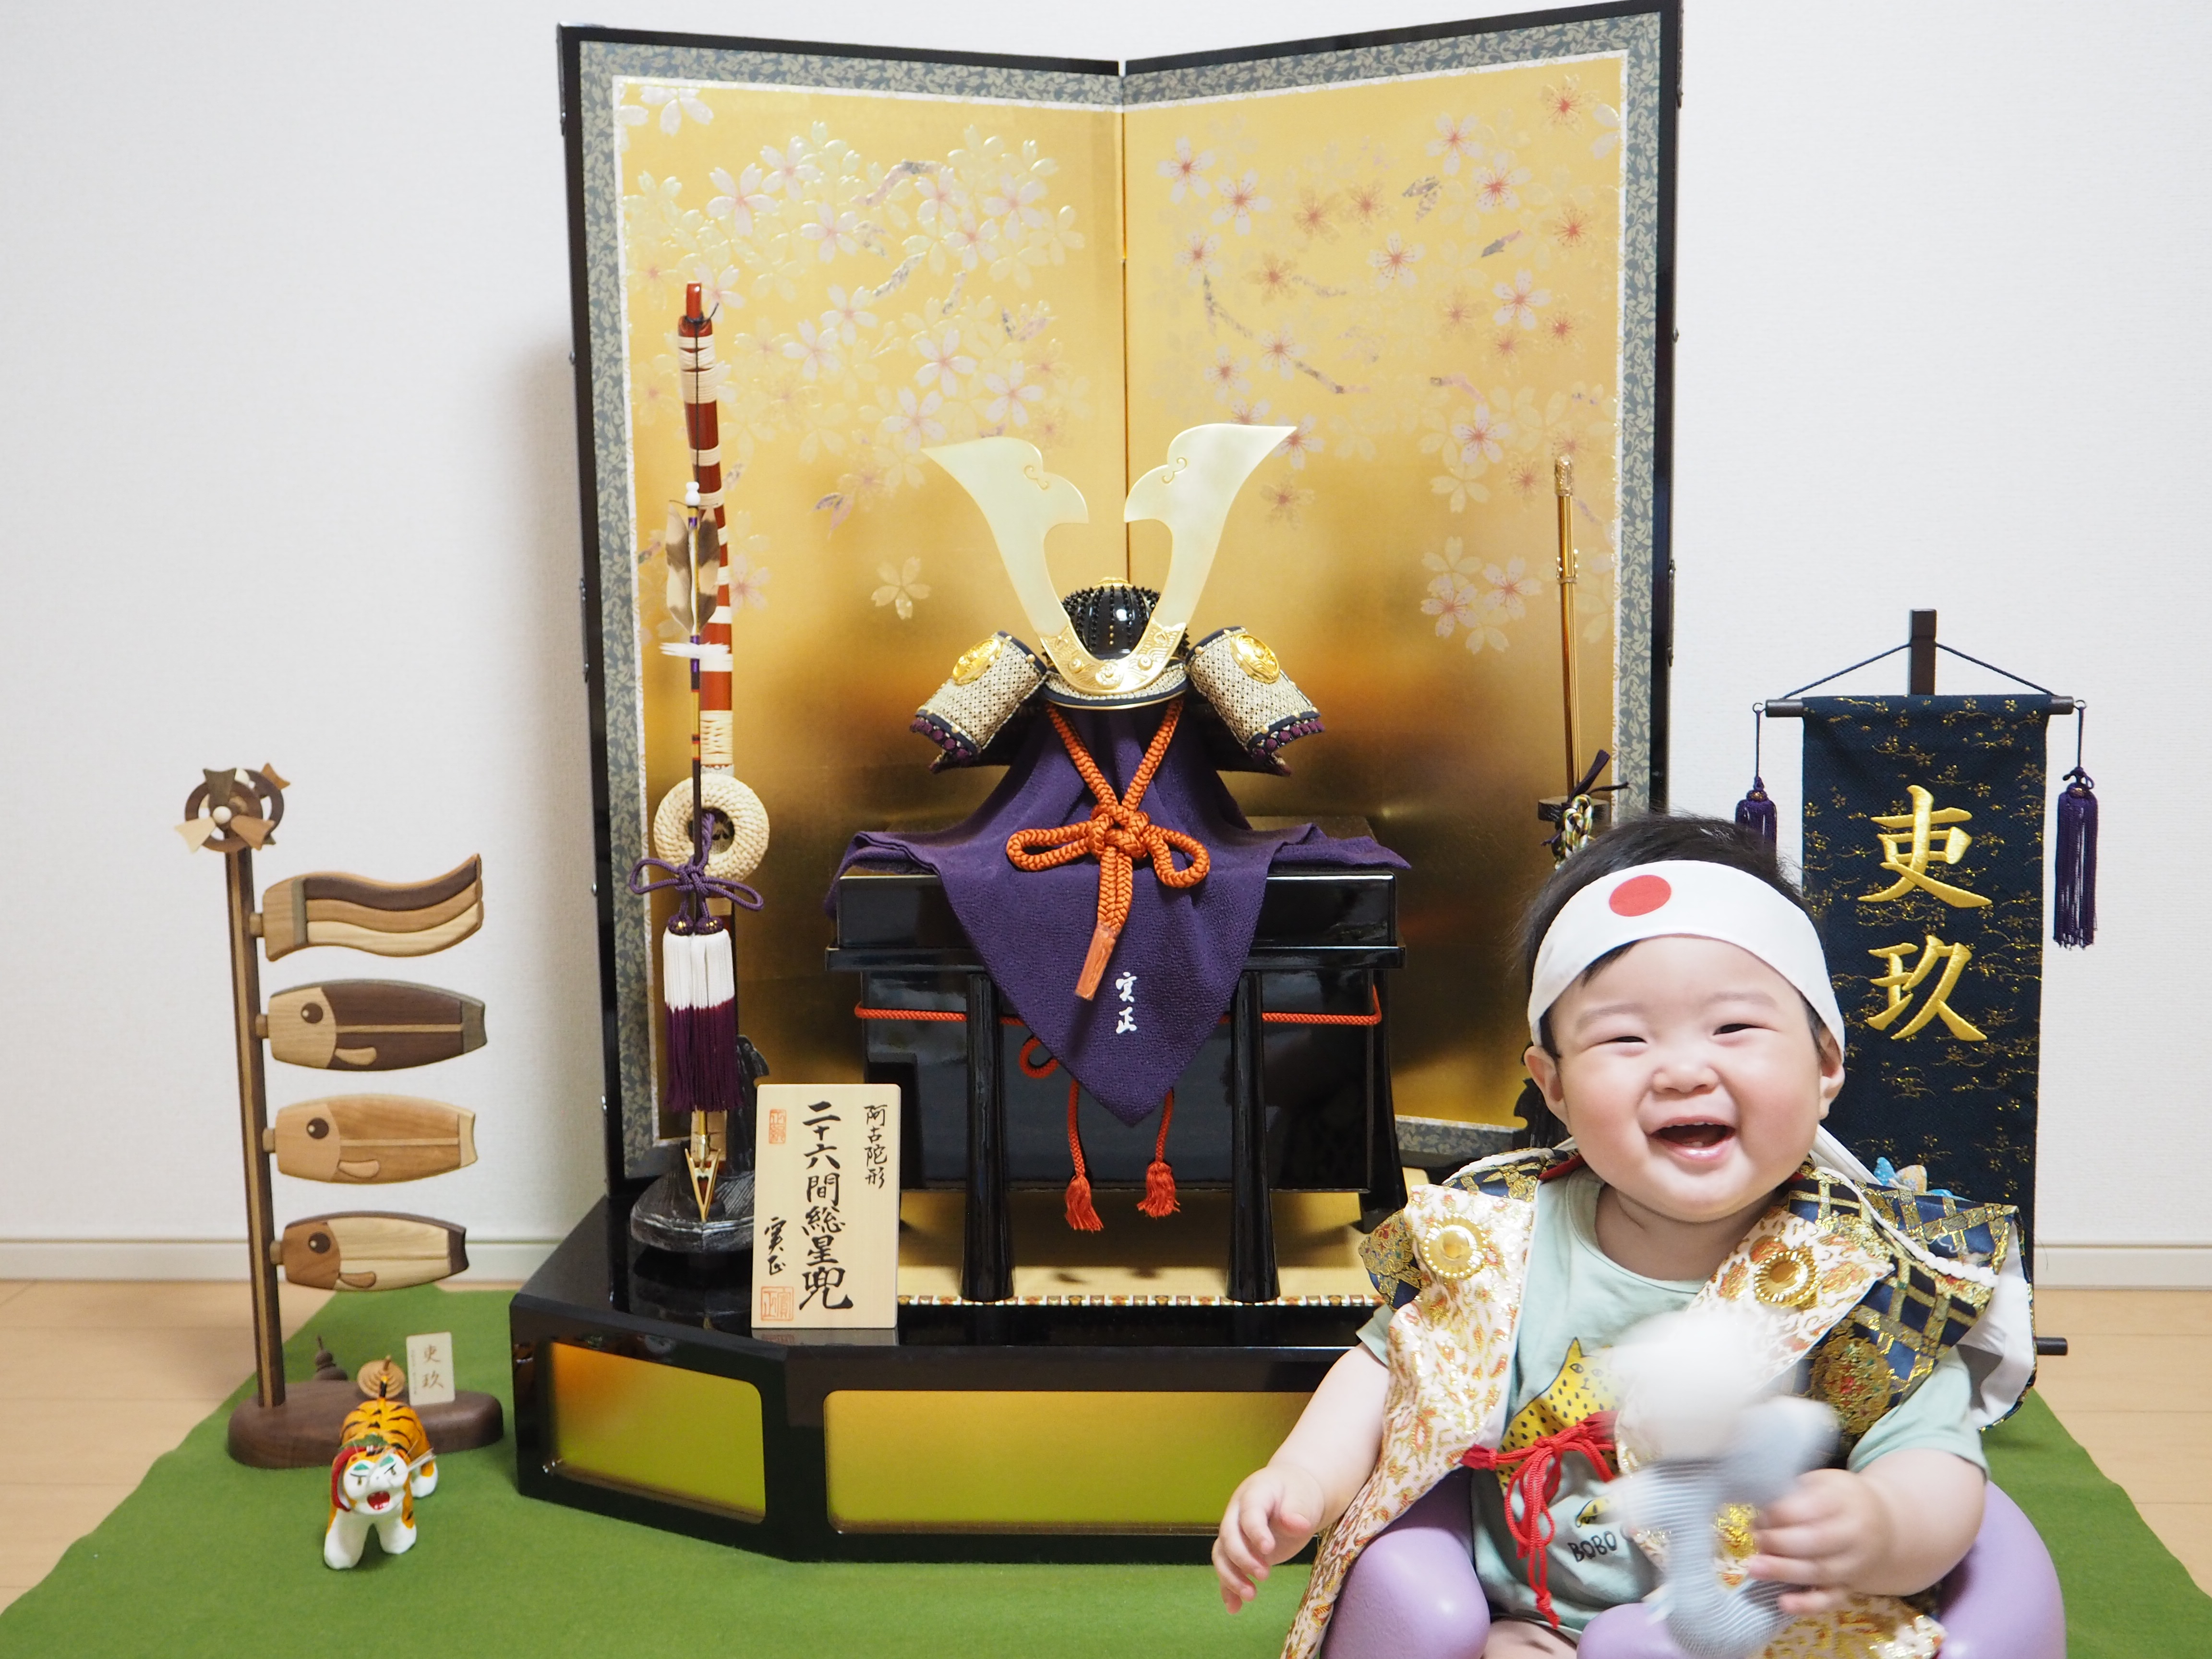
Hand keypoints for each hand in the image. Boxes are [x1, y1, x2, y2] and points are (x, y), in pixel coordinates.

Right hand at [1213, 1462, 1325, 1612]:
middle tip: (1264, 1575)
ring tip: (1250, 1596)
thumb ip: (1297, 1511)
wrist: (1293, 1495)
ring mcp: (1236, 1533)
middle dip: (1243, 1558)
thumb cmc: (1298, 1494)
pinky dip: (1227, 1588)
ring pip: (1223, 1554)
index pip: (1249, 1512)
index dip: (1255, 1531)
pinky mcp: (1239, 1551)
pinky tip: (1234, 1608)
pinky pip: (1227, 1569)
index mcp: (1253, 1494)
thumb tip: (1298, 1525)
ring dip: (1232, 1576)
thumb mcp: (1302, 1498)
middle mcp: (1237, 1513)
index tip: (1268, 1549)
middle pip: (1229, 1535)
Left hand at [1744, 1468, 1891, 1614]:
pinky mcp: (1851, 1587)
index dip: (1780, 1514)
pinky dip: (1807, 1604)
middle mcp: (1854, 1534)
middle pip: (1816, 1541)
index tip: (1758, 1517)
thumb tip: (1758, 1512)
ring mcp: (1855, 1563)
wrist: (1886, 1524)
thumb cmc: (1840, 1499)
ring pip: (1820, 1571)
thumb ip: (1793, 1494)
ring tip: (1754, 1568)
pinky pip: (1831, 1599)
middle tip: (1754, 1541)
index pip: (1810, 1508)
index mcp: (1844, 1500)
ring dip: (1784, 1571)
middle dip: (1779, 1543)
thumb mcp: (1821, 1483)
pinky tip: (1783, 1603)